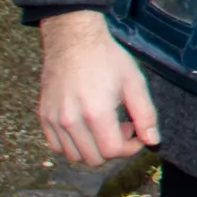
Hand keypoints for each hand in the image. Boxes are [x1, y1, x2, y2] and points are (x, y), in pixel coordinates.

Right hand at [37, 11, 158, 164]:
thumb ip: (146, 115)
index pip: (113, 151)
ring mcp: (54, 119)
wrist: (73, 38)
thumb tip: (152, 141)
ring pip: (74, 156)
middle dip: (113, 148)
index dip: (130, 148)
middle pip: (94, 158)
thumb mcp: (134, 82)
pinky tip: (85, 127)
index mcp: (96, 112)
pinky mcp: (43, 116)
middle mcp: (71, 120)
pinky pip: (57, 146)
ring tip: (103, 126)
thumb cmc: (106, 58)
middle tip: (121, 127)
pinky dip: (72, 144)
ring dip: (93, 148)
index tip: (136, 134)